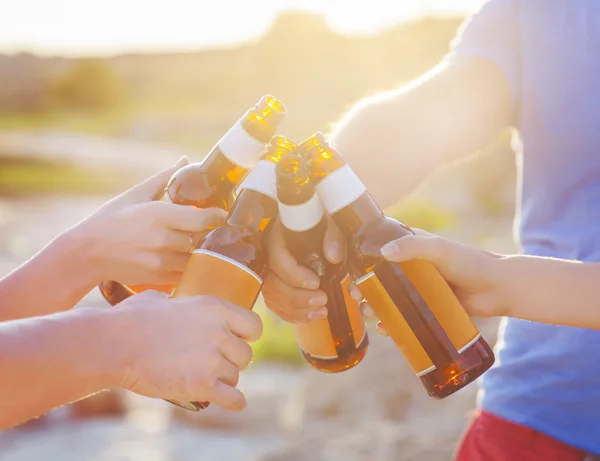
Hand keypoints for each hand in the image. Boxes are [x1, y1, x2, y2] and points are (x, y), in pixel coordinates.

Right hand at [69, 157, 226, 285]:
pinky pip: (186, 272)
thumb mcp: (136, 195)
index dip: (216, 216)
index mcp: (160, 214)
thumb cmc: (110, 220)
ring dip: (196, 250)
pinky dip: (188, 265)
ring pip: (195, 257)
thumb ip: (164, 178)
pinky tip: (181, 257)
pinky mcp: (159, 277)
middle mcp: (163, 239)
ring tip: (191, 242)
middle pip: (201, 238)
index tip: (221, 214)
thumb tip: (185, 160)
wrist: (86, 254)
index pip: (203, 219)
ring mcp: (162, 261)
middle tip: (204, 228)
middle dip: (204, 233)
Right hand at [113, 290, 261, 410]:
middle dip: (231, 361)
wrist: (114, 344)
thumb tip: (168, 301)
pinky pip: (234, 399)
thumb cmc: (131, 319)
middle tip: (212, 363)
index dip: (247, 335)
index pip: (254, 325)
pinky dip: (233, 402)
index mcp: (214, 308)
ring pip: (235, 377)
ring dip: (222, 380)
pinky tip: (228, 400)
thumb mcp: (160, 298)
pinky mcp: (202, 385)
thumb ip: (175, 301)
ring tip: (202, 377)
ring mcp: (212, 359)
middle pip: (245, 355)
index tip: (237, 340)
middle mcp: (219, 332)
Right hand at [262, 217, 344, 323]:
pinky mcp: (272, 284)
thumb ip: (332, 235)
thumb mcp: (327, 222)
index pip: (278, 261)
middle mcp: (266, 257)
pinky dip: (289, 315)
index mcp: (276, 239)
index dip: (295, 276)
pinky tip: (307, 318)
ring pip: (272, 297)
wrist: (304, 221)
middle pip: (273, 284)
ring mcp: (267, 273)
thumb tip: (334, 255)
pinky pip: (274, 304)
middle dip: (298, 298)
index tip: (316, 283)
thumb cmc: (315, 221)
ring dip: (297, 310)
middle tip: (323, 300)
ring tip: (322, 312)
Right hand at [351, 229, 504, 335]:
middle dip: (364, 286)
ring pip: (390, 297)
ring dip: (375, 305)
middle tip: (354, 296)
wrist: (498, 289)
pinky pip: (405, 316)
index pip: (381, 247)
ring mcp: (419, 288)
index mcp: (413, 246)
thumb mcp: (440, 250)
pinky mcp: (428, 307)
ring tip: (367, 313)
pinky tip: (385, 329)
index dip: (363, 257)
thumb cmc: (470, 262)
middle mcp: (412, 266)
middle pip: (380, 276)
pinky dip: (393, 322)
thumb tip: (384, 252)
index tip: (349, 268)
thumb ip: (414, 247)